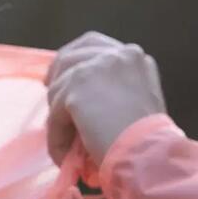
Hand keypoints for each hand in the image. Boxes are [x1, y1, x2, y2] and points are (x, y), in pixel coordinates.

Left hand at [45, 31, 167, 172]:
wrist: (148, 152)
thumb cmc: (148, 138)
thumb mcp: (136, 99)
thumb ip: (111, 86)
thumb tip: (76, 91)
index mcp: (133, 56)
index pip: (92, 44)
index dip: (74, 60)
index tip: (62, 76)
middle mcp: (116, 54)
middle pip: (69, 55)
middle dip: (55, 75)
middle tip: (48, 95)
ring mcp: (95, 68)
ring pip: (58, 86)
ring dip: (56, 114)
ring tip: (63, 140)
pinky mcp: (77, 88)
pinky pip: (54, 113)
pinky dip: (56, 135)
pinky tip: (62, 154)